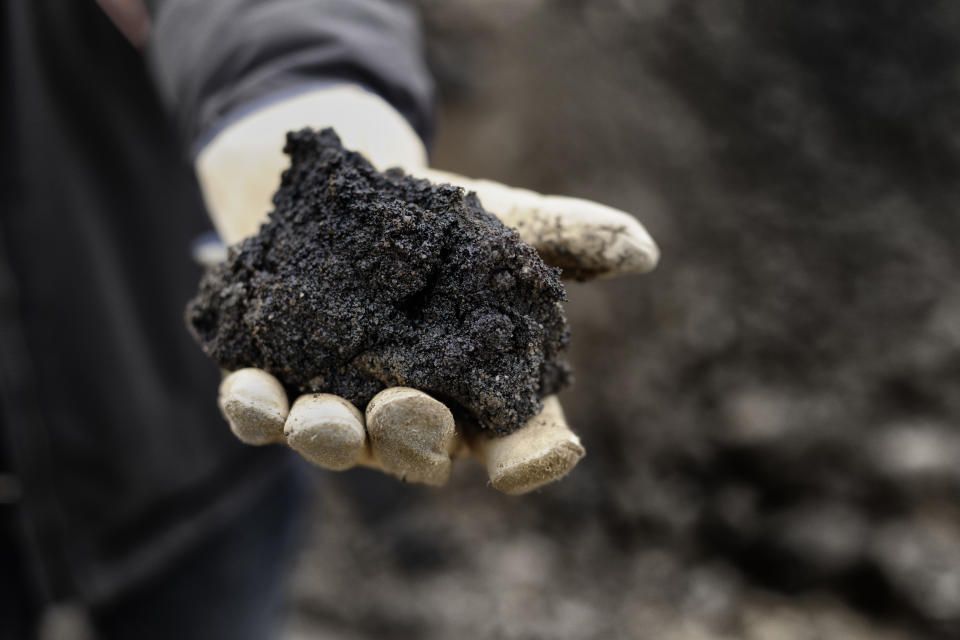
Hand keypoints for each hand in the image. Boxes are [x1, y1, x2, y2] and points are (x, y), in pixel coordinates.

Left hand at [196, 85, 658, 492]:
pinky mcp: (277, 387)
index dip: (530, 455)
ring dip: (328, 438)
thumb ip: (566, 236)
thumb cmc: (437, 223)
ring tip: (319, 418)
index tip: (538, 457)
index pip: (518, 438)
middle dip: (413, 436)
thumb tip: (643, 249)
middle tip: (404, 408)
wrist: (340, 196)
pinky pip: (263, 415)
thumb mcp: (502, 222)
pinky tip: (250, 391)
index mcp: (480, 391)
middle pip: (421, 449)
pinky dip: (255, 409)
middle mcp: (415, 414)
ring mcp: (343, 407)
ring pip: (339, 442)